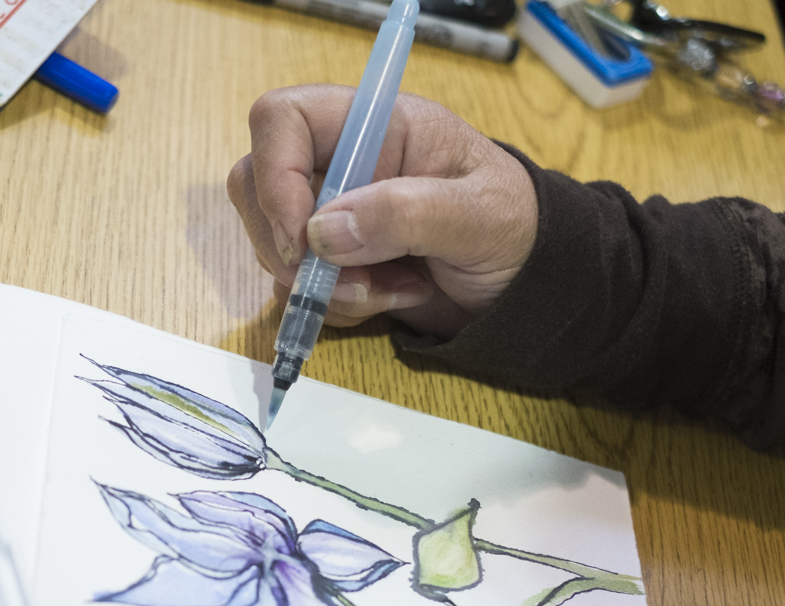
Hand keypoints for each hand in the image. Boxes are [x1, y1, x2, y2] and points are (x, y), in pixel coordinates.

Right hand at [227, 85, 537, 336]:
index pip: (283, 120)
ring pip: (272, 246)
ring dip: (323, 285)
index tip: (300, 234)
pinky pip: (295, 290)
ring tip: (392, 288)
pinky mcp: (331, 264)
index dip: (275, 173)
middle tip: (344, 277)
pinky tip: (392, 297)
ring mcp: (331, 215)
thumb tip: (324, 232)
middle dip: (289, 244)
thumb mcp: (478, 215)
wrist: (529, 285)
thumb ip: (407, 213)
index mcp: (375, 126)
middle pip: (255, 184)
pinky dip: (336, 308)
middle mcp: (342, 164)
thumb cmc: (517, 229)